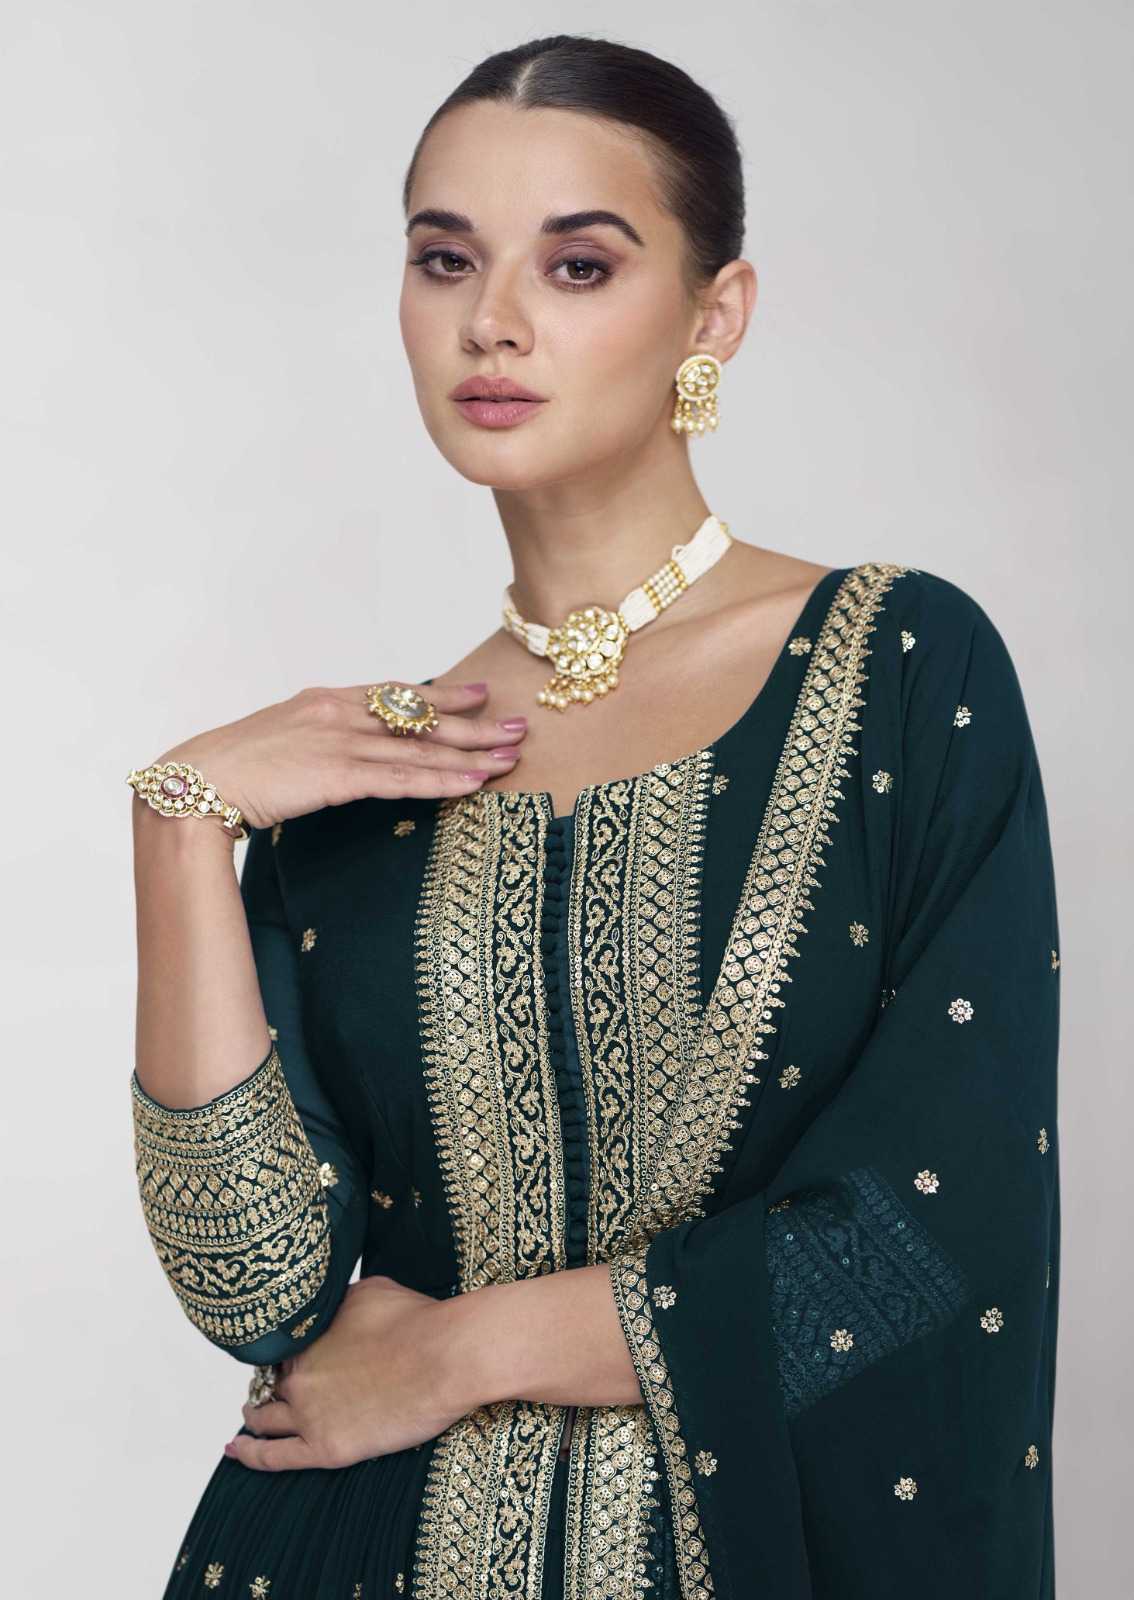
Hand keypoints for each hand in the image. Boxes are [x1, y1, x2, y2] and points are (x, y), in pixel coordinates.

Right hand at [153, 680, 526, 830]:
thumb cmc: (233, 768)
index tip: (479, 694)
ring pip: (421, 747)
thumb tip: (345, 755)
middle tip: (519, 726)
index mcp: (326, 700)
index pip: (397, 694)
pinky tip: (473, 783)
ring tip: (511, 757)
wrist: (196, 781)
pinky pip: (403, 778)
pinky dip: (442, 780)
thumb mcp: (282, 740)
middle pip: (421, 717)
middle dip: (475, 723)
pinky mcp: (338, 774)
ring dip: (471, 753)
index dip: (442, 695)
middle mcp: (340, 712)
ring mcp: (340, 741)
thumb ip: (321, 739)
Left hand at [225, 1276, 472, 1470]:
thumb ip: (339, 1303)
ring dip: (253, 1416)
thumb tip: (332, 1306)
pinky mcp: (325, 1448)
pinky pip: (273, 1457)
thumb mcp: (369, 1290)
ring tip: (249, 1417)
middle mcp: (299, 1374)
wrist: (444, 1357)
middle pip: (269, 1382)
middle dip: (267, 1383)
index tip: (285, 1356)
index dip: (282, 1352)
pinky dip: (249, 1454)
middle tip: (269, 1386)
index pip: (280, 1348)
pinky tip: (235, 1450)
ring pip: (264, 1419)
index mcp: (308, 1336)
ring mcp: (309, 1413)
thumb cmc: (417, 1320)